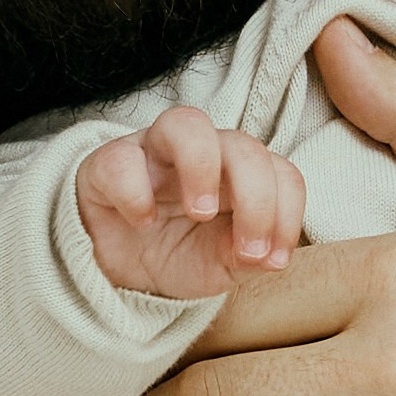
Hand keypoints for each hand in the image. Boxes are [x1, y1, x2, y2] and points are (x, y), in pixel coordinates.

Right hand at [76, 106, 304, 298]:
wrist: (117, 271)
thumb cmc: (178, 253)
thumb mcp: (220, 265)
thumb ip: (248, 258)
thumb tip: (271, 257)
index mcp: (238, 173)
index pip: (281, 172)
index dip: (288, 213)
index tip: (274, 259)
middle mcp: (202, 153)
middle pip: (242, 145)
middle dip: (256, 198)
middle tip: (246, 248)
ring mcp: (153, 151)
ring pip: (185, 123)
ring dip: (202, 168)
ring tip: (201, 213)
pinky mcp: (107, 164)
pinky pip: (122, 160)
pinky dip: (136, 193)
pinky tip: (143, 223)